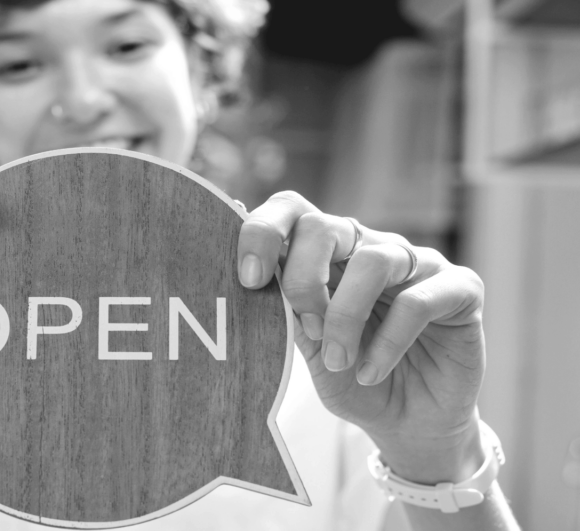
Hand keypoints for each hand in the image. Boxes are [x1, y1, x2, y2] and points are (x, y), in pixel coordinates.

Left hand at [238, 192, 485, 483]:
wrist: (408, 423)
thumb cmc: (351, 378)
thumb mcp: (308, 349)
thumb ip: (285, 311)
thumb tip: (248, 275)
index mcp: (326, 253)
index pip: (292, 211)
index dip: (263, 232)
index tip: (248, 280)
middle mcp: (370, 247)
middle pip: (325, 225)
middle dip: (302, 278)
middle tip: (306, 328)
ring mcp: (418, 263)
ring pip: (374, 260)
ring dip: (345, 316)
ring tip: (339, 362)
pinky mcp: (460, 288)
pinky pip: (418, 300)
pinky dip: (387, 343)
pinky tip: (370, 372)